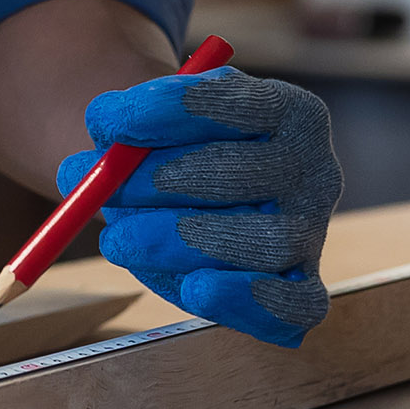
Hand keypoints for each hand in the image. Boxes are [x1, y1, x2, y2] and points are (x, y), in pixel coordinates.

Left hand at [58, 68, 340, 344]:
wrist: (210, 202)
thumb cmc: (182, 153)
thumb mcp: (161, 127)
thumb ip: (129, 135)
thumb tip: (94, 164)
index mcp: (289, 110)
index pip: (234, 103)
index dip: (166, 109)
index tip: (102, 120)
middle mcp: (315, 168)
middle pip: (241, 173)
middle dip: (159, 180)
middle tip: (102, 190)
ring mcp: (312, 231)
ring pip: (260, 241)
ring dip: (178, 240)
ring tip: (118, 240)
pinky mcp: (304, 287)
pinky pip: (296, 305)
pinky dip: (245, 299)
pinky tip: (195, 289)